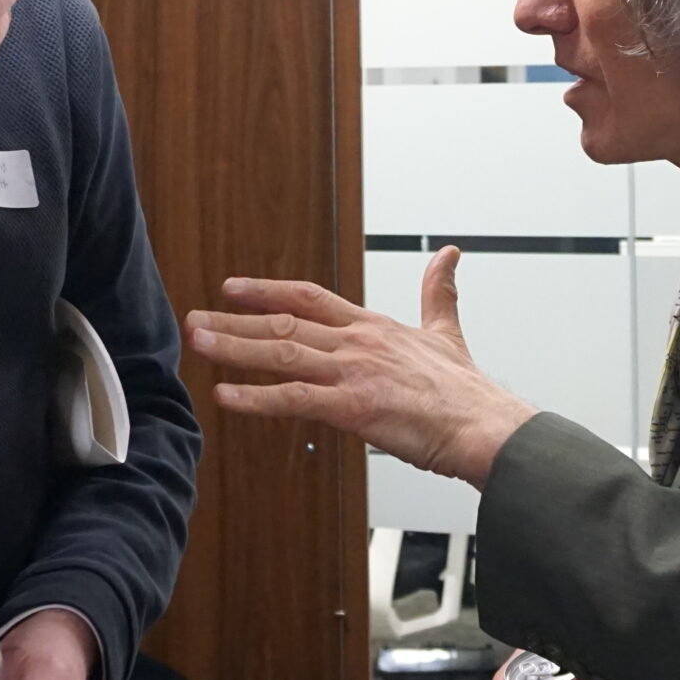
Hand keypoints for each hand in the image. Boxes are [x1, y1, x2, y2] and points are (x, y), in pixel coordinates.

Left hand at [186, 248, 535, 486]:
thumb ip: (439, 292)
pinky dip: (256, 398)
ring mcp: (353, 373)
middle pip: (285, 323)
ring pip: (282, 354)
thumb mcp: (447, 330)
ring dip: (235, 348)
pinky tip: (226, 396)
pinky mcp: (354, 407)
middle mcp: (357, 343)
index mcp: (373, 327)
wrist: (484, 425)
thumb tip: (449, 254)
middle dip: (235, 320)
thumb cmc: (466, 391)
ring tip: (199, 344)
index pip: (310, 299)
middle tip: (194, 318)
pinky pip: (295, 399)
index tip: (234, 288)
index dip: (268, 292)